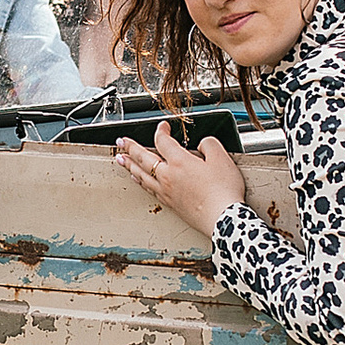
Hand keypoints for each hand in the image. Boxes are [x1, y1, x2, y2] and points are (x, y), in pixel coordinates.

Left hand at [114, 122, 245, 239]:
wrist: (222, 218)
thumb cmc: (223, 192)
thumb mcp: (222, 159)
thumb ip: (210, 145)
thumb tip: (202, 144)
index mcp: (179, 161)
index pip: (163, 141)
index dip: (161, 131)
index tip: (162, 127)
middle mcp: (168, 176)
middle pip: (143, 158)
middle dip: (130, 147)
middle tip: (121, 142)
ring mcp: (166, 191)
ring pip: (141, 174)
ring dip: (129, 165)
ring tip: (120, 159)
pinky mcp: (169, 203)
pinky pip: (148, 188)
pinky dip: (140, 181)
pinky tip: (137, 179)